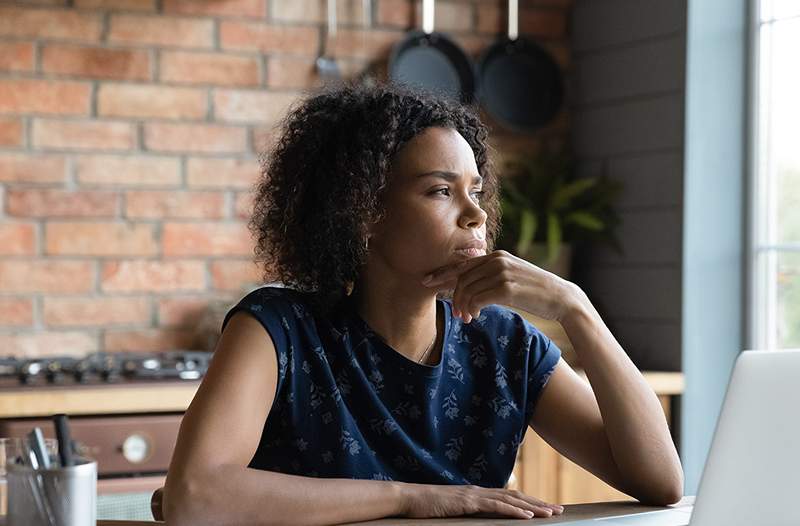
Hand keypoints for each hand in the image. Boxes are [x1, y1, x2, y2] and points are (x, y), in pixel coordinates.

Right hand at [399, 482, 563, 519]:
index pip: (509, 497)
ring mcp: (474, 496)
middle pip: (515, 497)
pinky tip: (527, 517)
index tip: (546, 508)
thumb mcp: (453, 511)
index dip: (529, 502)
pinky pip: (495, 507)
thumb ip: (469, 513)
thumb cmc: (427, 508)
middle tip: (559, 510)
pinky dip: (514, 511)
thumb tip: (482, 520)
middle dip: (538, 504)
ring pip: (510, 501)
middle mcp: (479, 491)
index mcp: (477, 494)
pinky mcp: (468, 503)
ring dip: (532, 507)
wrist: (409, 499)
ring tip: (550, 513)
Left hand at [421, 250, 583, 323]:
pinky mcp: (507, 288)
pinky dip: (471, 309)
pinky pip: (477, 299)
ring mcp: (502, 273)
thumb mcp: (511, 278)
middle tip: (457, 314)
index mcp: (497, 256)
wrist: (561, 298)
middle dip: (454, 297)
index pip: (463, 264)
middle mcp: (498, 260)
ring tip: (466, 318)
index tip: (427, 282)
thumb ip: (491, 277)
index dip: (442, 274)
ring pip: (467, 289)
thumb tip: (468, 288)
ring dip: (463, 307)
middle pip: (462, 278)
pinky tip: (475, 316)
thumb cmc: (534, 291)